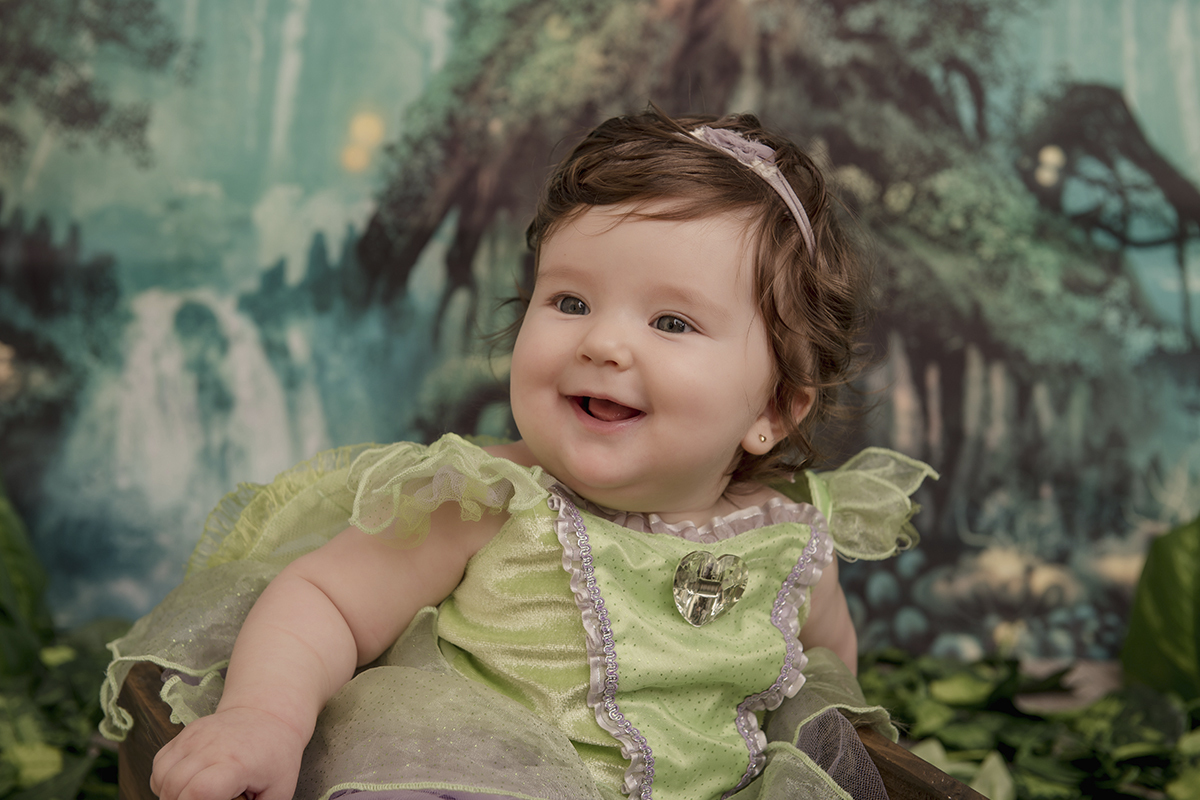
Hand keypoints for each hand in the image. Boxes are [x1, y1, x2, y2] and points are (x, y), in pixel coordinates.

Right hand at [150, 706, 306, 799]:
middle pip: (174, 787)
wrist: (268, 714)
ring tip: (193, 798)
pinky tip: (184, 784)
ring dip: (170, 795)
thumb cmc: (275, 753)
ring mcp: (194, 738)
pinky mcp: (185, 734)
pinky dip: (164, 780)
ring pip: (162, 776)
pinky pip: (160, 764)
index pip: (200, 791)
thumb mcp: (278, 791)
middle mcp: (210, 747)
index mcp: (236, 763)